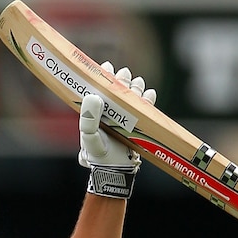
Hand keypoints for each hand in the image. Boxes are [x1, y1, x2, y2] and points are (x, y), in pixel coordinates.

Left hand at [79, 62, 156, 198]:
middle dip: (122, 80)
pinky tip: (149, 95)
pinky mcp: (137, 127)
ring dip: (135, 88)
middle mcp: (110, 114)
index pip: (99, 90)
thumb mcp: (90, 137)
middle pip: (117, 91)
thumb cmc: (98, 155)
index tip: (107, 66)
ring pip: (131, 98)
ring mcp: (124, 120)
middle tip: (124, 74)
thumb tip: (94, 96)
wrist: (114, 171)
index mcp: (96, 114)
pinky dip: (147, 101)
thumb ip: (88, 118)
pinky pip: (144, 110)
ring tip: (137, 82)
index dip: (103, 77)